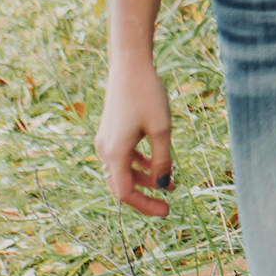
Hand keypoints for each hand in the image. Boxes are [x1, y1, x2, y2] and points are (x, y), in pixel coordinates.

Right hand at [97, 54, 173, 216]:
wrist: (130, 65)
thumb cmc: (147, 94)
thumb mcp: (162, 129)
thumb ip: (162, 160)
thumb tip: (164, 184)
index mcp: (115, 153)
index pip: (125, 193)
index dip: (145, 206)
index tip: (167, 211)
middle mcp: (105, 150)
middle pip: (122, 186)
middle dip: (145, 197)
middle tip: (168, 205)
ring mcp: (106, 140)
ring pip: (123, 172)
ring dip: (144, 179)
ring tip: (170, 182)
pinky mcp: (111, 132)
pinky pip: (123, 158)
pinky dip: (139, 165)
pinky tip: (157, 163)